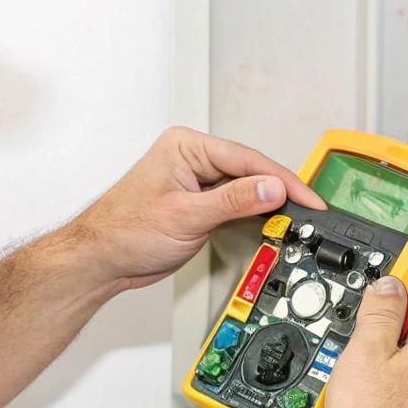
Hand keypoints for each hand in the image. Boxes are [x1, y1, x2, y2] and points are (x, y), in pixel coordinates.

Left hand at [69, 127, 324, 288]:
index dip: (281, 180)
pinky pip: (234, 203)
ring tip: (295, 218)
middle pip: (249, 170)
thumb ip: (234, 201)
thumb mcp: (186, 216)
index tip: (307, 198)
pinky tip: (270, 222)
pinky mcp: (197, 202)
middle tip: (309, 211)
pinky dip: (253, 214)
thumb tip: (271, 188)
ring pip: (244, 187)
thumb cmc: (124, 231)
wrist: (99, 261)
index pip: (246, 159)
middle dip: (280, 191)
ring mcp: (195, 180)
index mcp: (186, 146)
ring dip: (268, 204)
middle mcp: (191, 157)